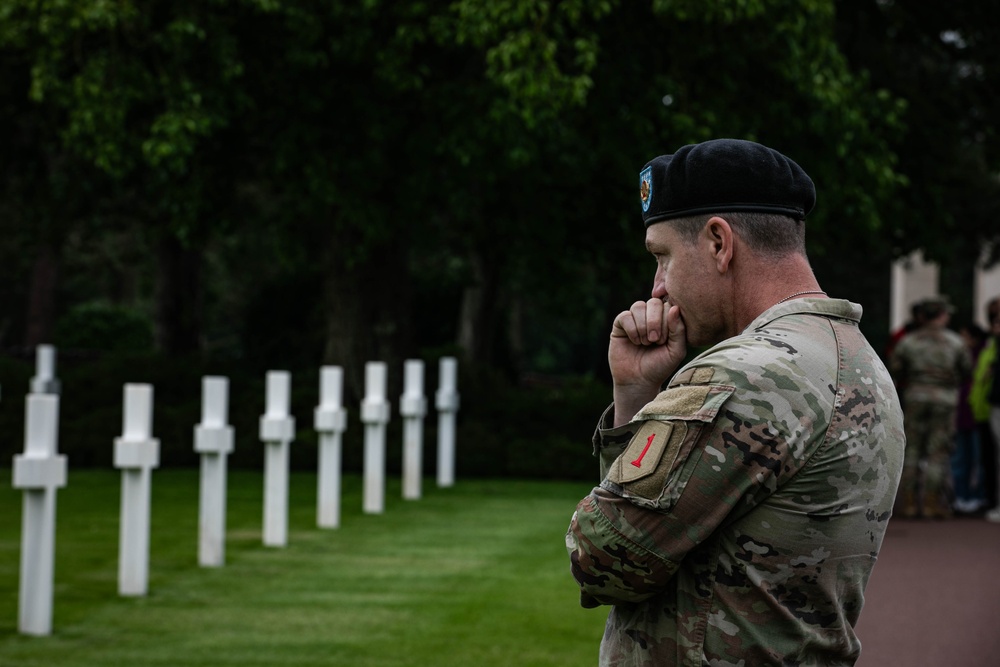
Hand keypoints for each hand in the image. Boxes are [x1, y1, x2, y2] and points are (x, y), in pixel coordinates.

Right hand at [609, 300, 686, 425]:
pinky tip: (634, 341)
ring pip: (638, 306)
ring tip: (645, 342)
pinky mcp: (620, 325)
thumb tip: (674, 308)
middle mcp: (650, 316)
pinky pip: (625, 315)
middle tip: (655, 340)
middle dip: (655, 322)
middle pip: (654, 302)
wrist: (639, 381)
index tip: (665, 340)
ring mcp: (635, 319)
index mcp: (666, 319)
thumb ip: (679, 330)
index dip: (667, 320)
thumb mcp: (676, 350)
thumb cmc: (660, 366)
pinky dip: (631, 329)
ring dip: (643, 326)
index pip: (669, 305)